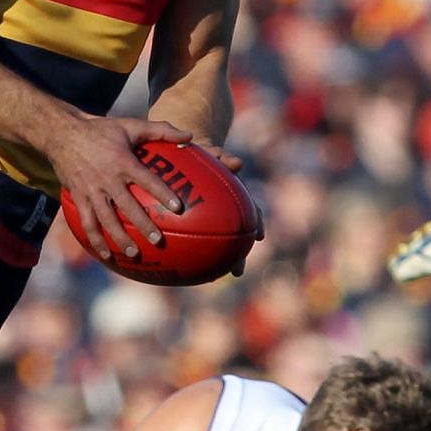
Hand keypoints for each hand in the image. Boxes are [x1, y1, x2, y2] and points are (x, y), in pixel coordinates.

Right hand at [48, 114, 191, 262]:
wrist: (62, 134)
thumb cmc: (101, 130)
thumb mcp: (130, 125)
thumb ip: (161, 130)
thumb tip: (189, 136)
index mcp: (122, 162)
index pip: (146, 179)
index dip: (162, 193)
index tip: (177, 207)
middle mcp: (107, 179)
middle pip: (127, 206)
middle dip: (143, 224)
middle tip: (158, 240)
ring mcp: (91, 190)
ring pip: (106, 219)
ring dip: (119, 238)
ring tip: (134, 253)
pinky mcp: (78, 197)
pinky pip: (87, 222)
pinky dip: (95, 240)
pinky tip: (106, 255)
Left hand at [180, 135, 263, 274]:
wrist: (183, 154)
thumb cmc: (199, 152)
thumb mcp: (209, 152)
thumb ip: (221, 156)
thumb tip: (237, 164)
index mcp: (233, 198)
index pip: (250, 212)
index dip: (256, 224)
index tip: (258, 237)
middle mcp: (223, 212)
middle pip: (234, 236)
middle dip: (237, 255)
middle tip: (236, 271)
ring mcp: (207, 218)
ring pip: (211, 242)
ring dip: (212, 259)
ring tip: (209, 278)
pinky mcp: (186, 221)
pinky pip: (184, 237)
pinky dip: (182, 250)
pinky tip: (172, 264)